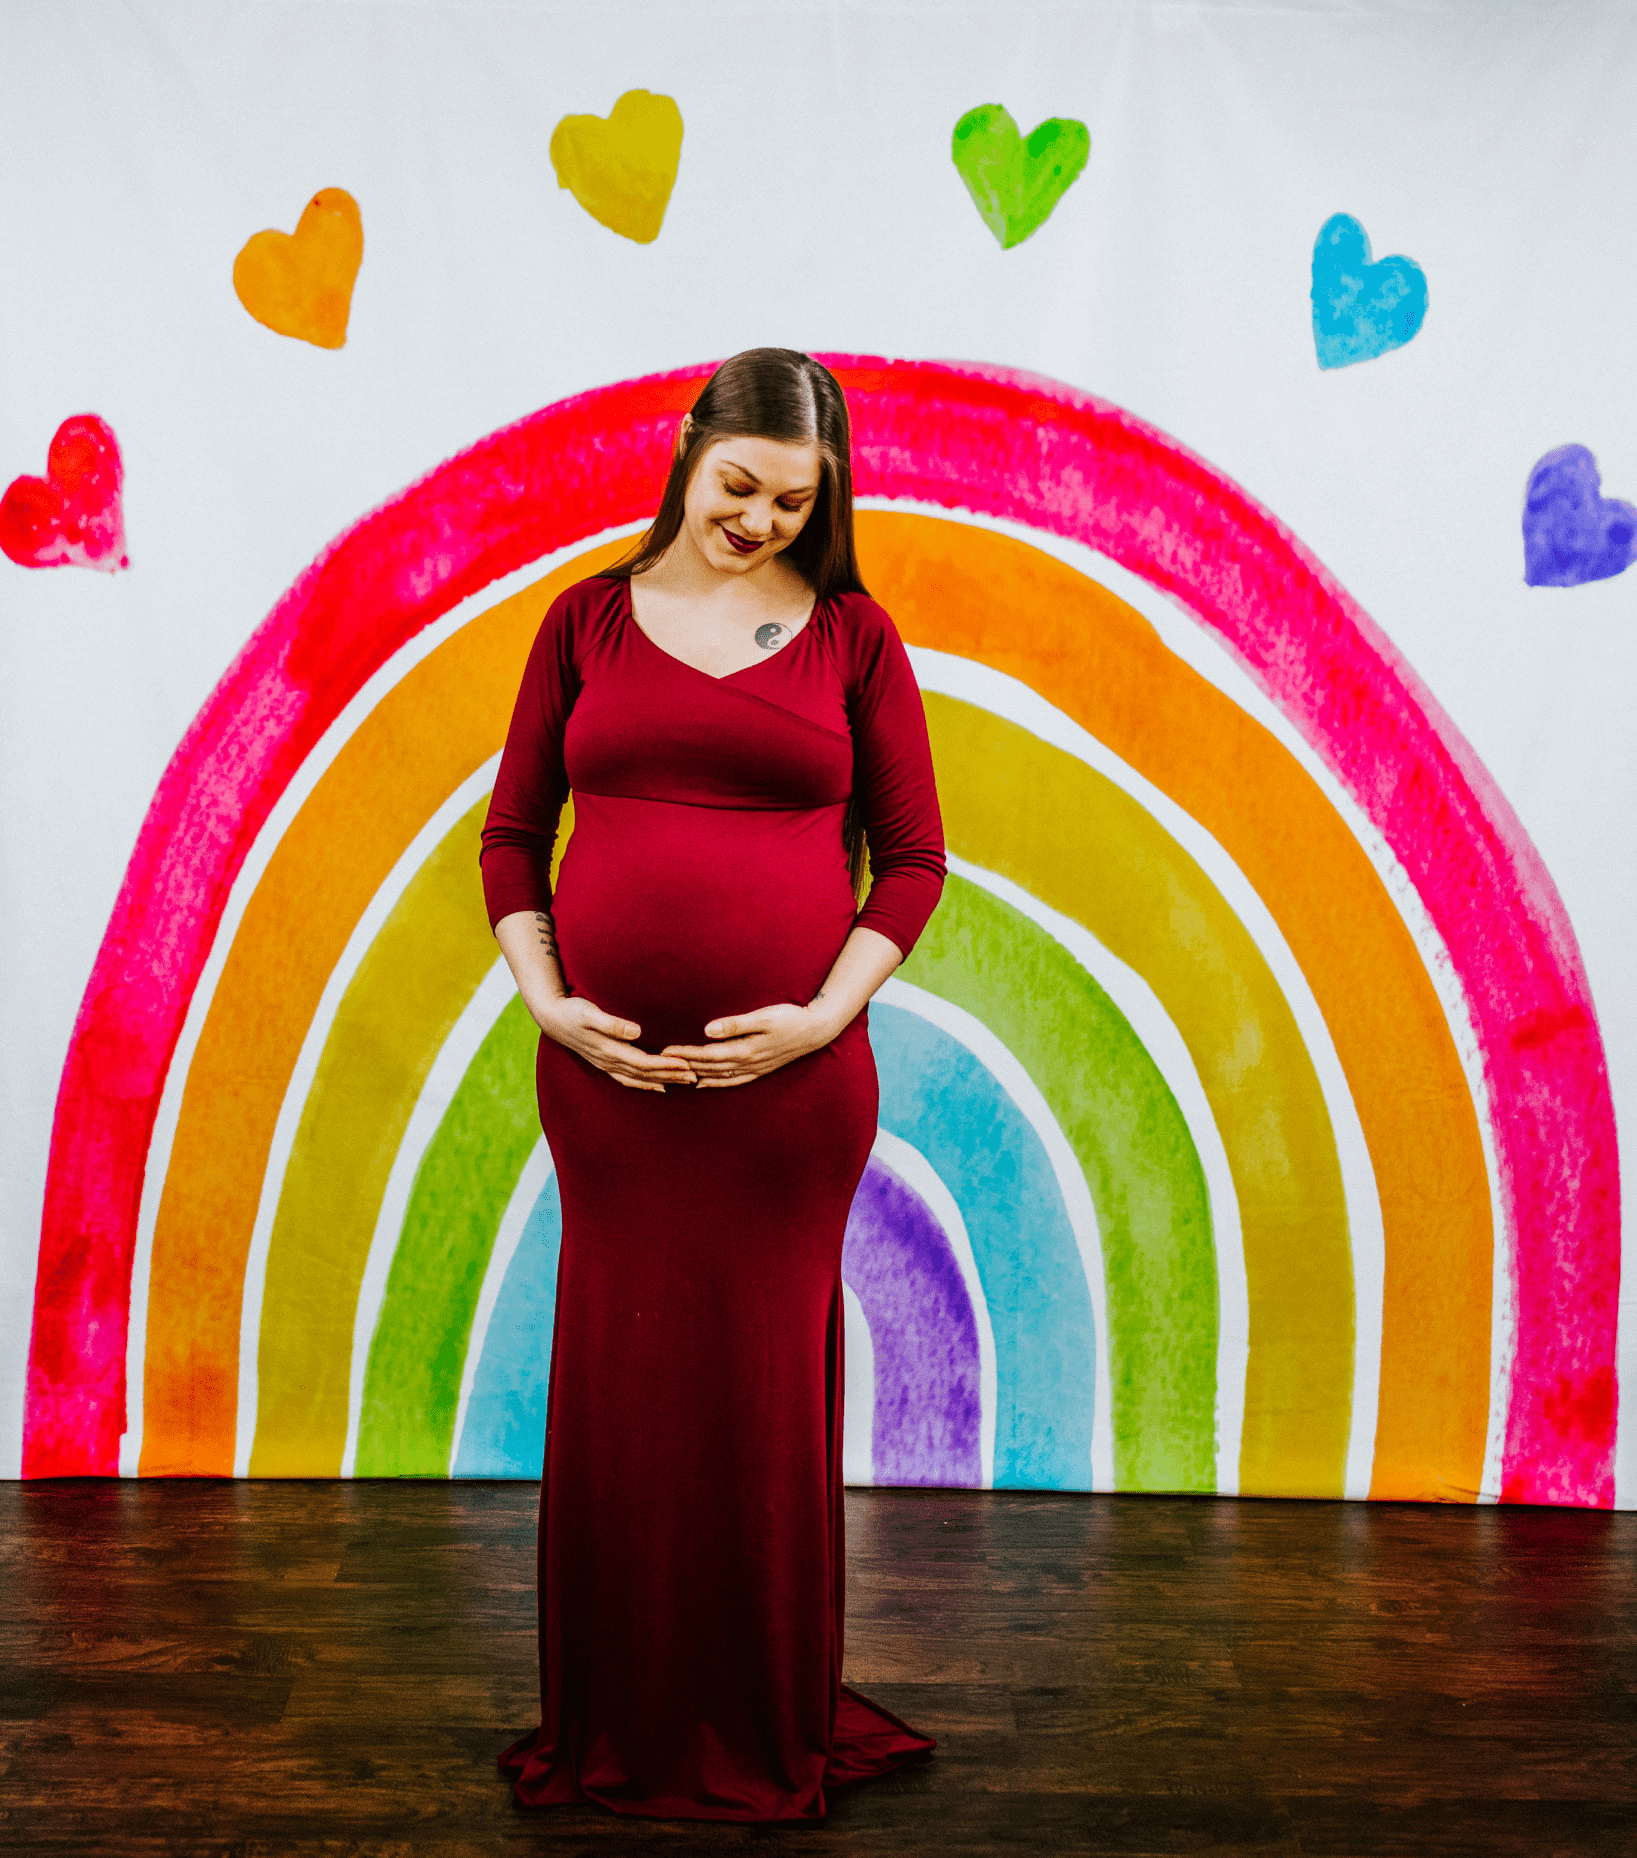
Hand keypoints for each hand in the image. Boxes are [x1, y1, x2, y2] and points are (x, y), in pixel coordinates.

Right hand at [533, 995, 696, 1093]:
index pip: (643, 1062)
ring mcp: (607, 1064)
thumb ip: (612, 1024)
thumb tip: (636, 1032)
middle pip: (645, 1073)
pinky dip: (646, 1084)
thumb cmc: (572, 1011)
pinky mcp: (606, 1062)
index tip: (686, 1065)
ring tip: (685, 1082)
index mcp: (609, 1050)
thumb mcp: (589, 1013)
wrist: (551, 1017)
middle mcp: (609, 1061)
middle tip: (696, 1076)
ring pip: (640, 1078)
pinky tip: (660, 1086)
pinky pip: (629, 1078)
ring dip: (663, 1080)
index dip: (665, 1065)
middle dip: (671, 1075)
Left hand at [662, 1002, 837, 1089]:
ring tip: (674, 1077)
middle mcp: (747, 1063)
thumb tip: (707, 1030)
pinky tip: (703, 1083)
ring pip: (718, 1076)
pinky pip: (732, 1080)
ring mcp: (754, 1069)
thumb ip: (734, 1024)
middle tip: (660, 1065)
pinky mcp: (760, 1069)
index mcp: (745, 1050)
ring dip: (696, 1076)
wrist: (816, 1029)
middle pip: (708, 1067)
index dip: (685, 1053)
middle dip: (684, 1066)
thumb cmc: (790, 1017)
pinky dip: (715, 1083)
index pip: (707, 1054)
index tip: (665, 1051)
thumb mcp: (763, 1017)